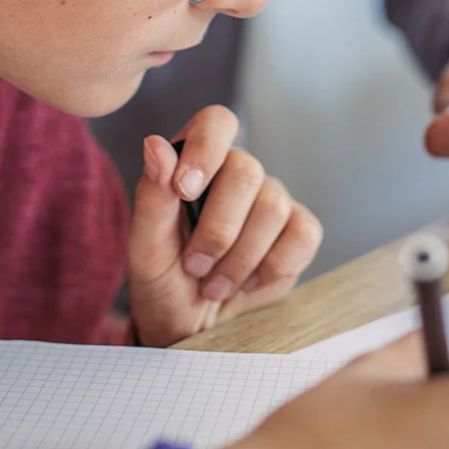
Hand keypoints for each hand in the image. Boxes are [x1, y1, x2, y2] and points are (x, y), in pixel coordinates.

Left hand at [128, 105, 322, 347]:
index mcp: (196, 161)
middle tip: (195, 266)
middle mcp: (238, 173)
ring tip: (214, 284)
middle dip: (218, 230)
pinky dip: (271, 268)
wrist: (191, 326)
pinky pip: (302, 235)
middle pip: (247, 171)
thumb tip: (156, 144)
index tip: (185, 190)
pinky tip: (247, 283)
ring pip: (274, 207)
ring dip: (239, 258)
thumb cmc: (164, 279)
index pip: (216, 122)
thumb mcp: (146, 244)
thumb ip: (151, 195)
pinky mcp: (299, 231)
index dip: (206, 148)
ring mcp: (273, 200)